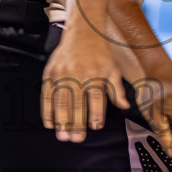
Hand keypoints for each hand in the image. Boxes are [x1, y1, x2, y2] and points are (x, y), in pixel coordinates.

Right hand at [42, 29, 128, 143]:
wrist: (82, 32)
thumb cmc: (100, 53)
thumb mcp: (114, 69)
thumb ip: (117, 89)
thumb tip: (124, 106)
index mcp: (95, 75)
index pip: (96, 98)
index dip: (96, 114)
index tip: (95, 127)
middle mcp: (78, 75)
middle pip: (76, 103)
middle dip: (76, 123)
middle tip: (76, 139)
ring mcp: (62, 74)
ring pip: (60, 101)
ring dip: (61, 120)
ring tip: (62, 136)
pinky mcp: (50, 73)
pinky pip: (47, 95)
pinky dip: (47, 110)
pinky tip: (49, 123)